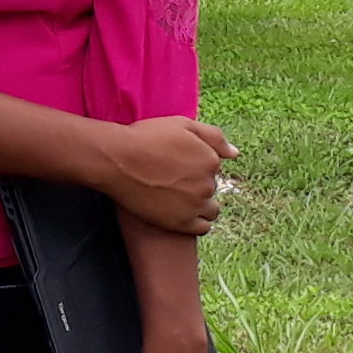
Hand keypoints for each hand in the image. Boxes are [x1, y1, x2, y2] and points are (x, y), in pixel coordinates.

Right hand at [98, 113, 234, 236]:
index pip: (213, 166)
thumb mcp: (183, 124)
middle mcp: (207, 184)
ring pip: (211, 209)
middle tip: (171, 177)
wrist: (117, 160)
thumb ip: (214, 137)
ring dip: (200, 203)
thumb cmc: (147, 138)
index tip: (176, 162)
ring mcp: (195, 206)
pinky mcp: (181, 223)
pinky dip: (196, 220)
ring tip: (177, 196)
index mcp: (210, 160)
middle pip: (211, 187)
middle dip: (197, 183)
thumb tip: (235, 154)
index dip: (196, 163)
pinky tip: (181, 212)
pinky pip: (203, 227)